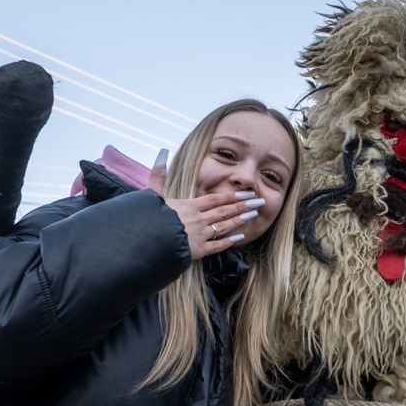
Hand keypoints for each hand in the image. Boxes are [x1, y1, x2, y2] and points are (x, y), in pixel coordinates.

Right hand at [147, 149, 265, 260]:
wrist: (146, 241)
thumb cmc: (148, 219)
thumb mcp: (152, 195)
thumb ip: (158, 175)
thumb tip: (161, 154)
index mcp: (189, 206)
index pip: (215, 199)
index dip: (232, 196)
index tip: (246, 193)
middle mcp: (198, 219)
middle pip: (224, 211)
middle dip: (243, 206)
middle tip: (259, 202)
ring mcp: (199, 235)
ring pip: (224, 226)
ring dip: (240, 220)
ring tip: (254, 215)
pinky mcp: (197, 251)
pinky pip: (217, 246)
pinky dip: (229, 242)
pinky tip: (240, 238)